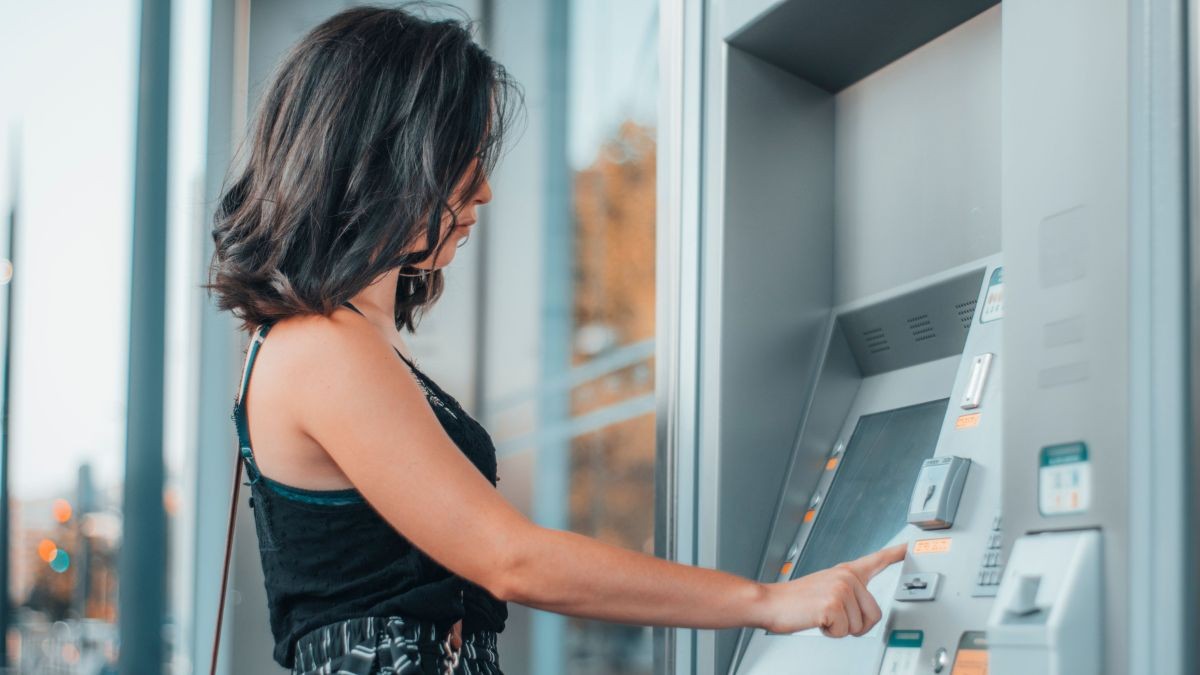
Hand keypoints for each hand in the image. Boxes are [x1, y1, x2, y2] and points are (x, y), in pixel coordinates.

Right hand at [758, 544, 906, 636]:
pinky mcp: (834, 604)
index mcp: (845, 572)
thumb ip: (846, 593)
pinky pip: (844, 631)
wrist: (769, 603)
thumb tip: (861, 610)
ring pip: (859, 626)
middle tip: (832, 617)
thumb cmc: (793, 600)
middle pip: (874, 614)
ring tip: (820, 616)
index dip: (897, 553)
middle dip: (855, 625)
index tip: (912, 546)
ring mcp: (841, 589)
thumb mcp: (824, 588)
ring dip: (840, 629)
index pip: (877, 559)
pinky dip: (830, 632)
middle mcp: (846, 578)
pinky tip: (817, 619)